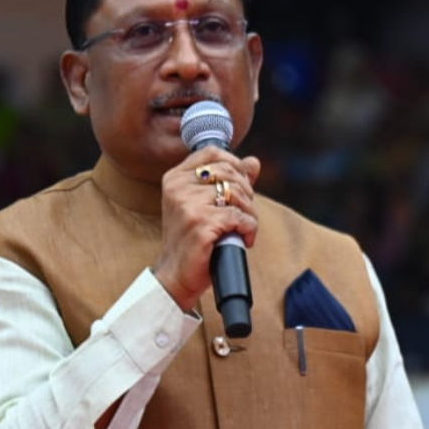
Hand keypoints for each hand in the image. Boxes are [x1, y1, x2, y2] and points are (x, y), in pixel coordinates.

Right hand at [152, 147, 260, 310]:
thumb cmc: (192, 239)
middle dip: (245, 192)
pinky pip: (240, 217)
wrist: (177, 275)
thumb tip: (253, 162)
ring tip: (242, 227)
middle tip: (243, 212)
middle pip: (229, 172)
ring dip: (249, 212)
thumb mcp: (205, 204)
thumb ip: (228, 180)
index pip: (212, 153)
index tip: (239, 186)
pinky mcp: (201, 224)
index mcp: (175, 178)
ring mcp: (188, 205)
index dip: (234, 165)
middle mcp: (178, 187)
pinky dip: (249, 229)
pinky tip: (243, 238)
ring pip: (237, 194)